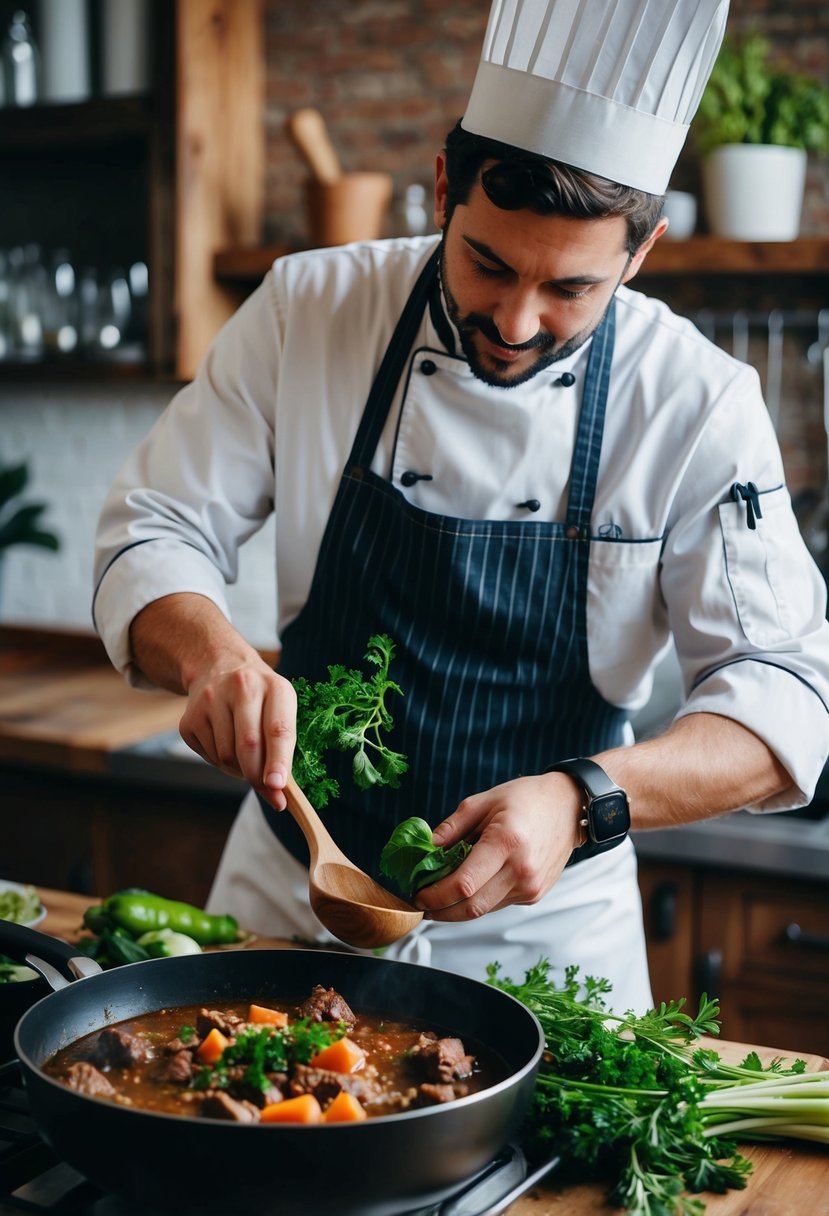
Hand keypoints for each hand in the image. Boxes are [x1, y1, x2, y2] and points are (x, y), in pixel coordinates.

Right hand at [179, 654, 296, 810]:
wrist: (218, 666)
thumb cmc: (259, 698)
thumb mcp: (279, 709)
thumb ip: (283, 750)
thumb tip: (279, 795)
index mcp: (274, 687)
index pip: (278, 730)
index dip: (278, 761)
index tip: (277, 787)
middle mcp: (242, 688)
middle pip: (248, 746)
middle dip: (258, 776)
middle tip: (268, 791)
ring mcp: (211, 700)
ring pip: (226, 756)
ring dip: (238, 770)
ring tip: (244, 758)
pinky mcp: (189, 717)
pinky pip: (208, 755)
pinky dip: (220, 762)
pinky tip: (225, 745)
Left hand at [412, 773, 583, 921]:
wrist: (568, 806)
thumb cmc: (525, 799)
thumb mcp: (482, 802)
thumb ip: (450, 828)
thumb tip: (424, 850)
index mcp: (506, 843)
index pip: (464, 884)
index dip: (435, 896)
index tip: (416, 894)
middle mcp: (521, 870)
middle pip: (471, 907)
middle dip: (439, 911)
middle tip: (420, 904)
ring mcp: (530, 886)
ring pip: (483, 910)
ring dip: (456, 908)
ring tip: (438, 895)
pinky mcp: (534, 894)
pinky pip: (497, 904)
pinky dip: (477, 900)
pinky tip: (467, 887)